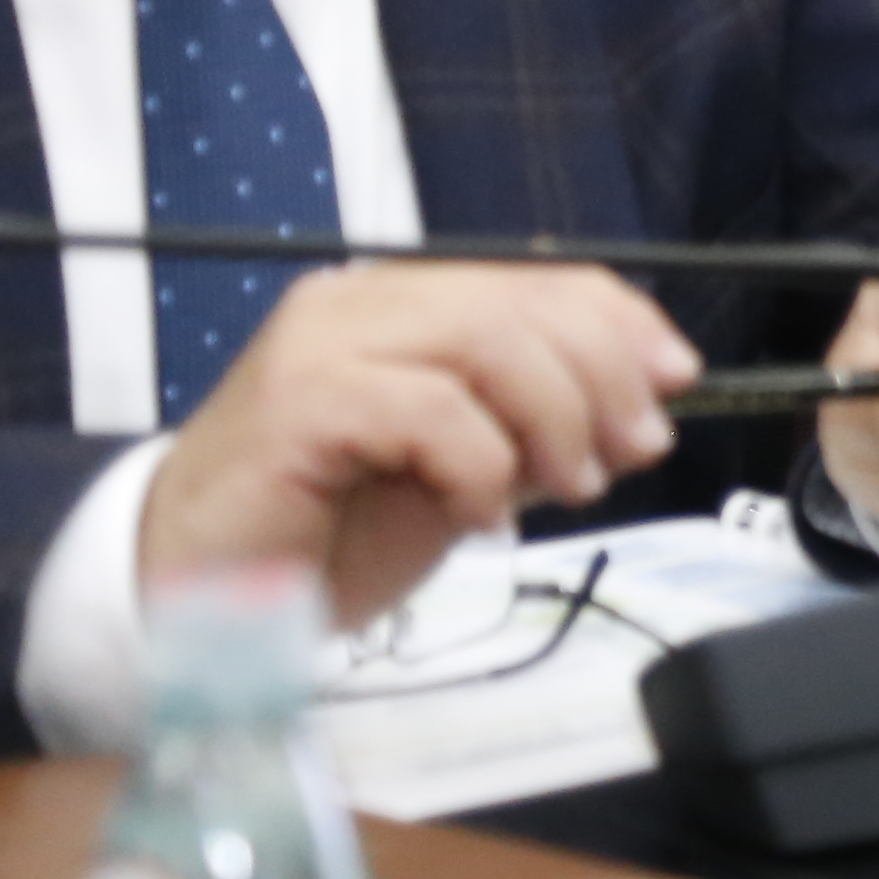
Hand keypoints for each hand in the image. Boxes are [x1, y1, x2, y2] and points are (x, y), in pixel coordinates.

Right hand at [143, 263, 696, 627]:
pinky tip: (478, 510)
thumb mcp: (463, 472)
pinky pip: (433, 412)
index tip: (678, 379)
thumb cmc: (329, 534)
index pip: (538, 279)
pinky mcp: (300, 404)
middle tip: (631, 451)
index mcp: (401, 304)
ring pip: (489, 343)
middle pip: (524, 304)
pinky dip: (481, 464)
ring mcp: (323, 345)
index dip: (621, 321)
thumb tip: (641, 410)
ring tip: (568, 486)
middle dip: (604, 376)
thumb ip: (536, 428)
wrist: (201, 599)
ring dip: (555, 418)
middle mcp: (359, 303)